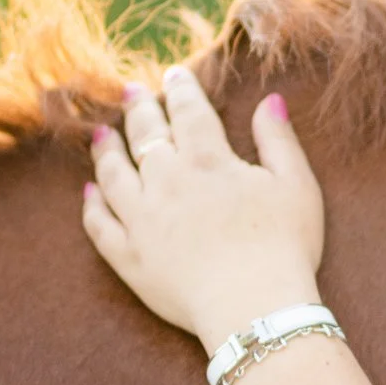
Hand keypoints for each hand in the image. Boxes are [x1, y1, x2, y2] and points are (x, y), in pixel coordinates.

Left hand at [82, 65, 325, 353]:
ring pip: (113, 174)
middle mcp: (167, 181)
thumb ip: (279, 141)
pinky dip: (91, 205)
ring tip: (101, 134)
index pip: (189, 112)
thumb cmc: (285, 247)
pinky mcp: (129, 257)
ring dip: (106, 150)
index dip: (181, 90)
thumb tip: (270, 100)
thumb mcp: (297, 187)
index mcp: (208, 161)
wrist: (254, 309)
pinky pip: (99, 225)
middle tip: (132, 91)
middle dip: (139, 108)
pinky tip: (89, 193)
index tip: (173, 75)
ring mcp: (142, 219)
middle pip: (146, 134)